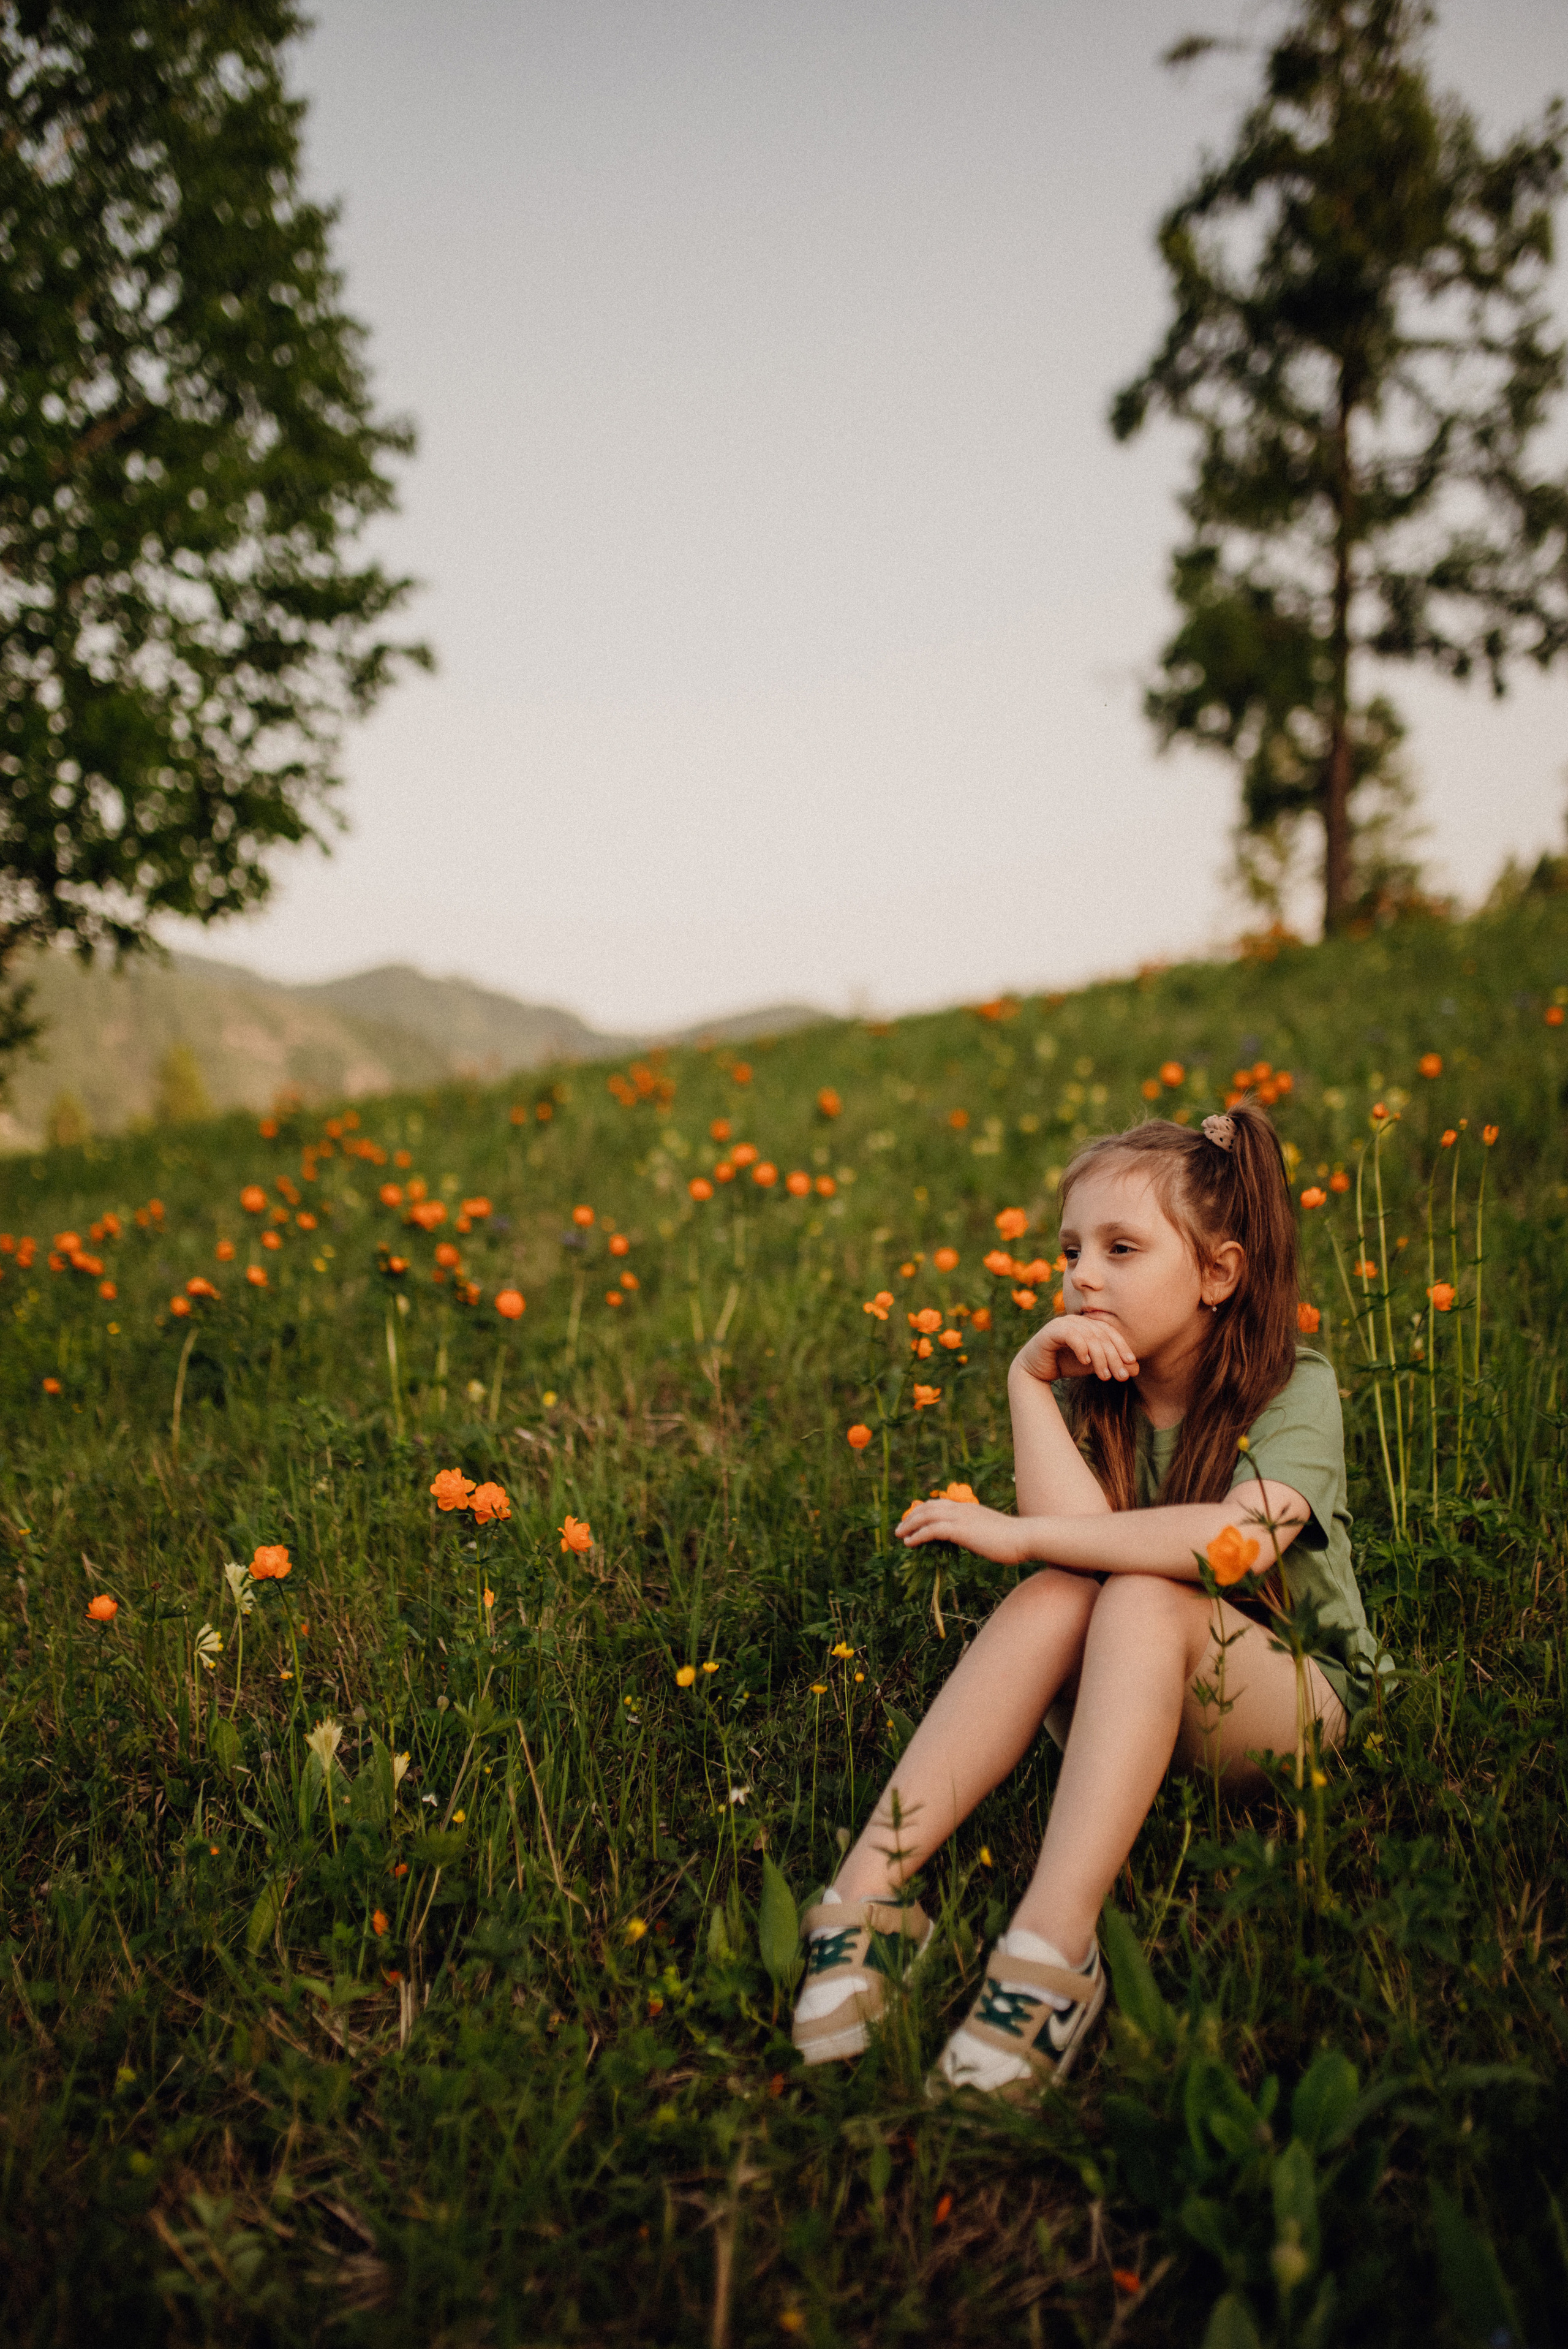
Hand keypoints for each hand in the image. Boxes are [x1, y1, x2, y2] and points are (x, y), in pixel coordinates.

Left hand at [895, 1498, 1029, 1565]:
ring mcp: (961, 1518)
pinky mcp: (961, 1530)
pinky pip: (932, 1530)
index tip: (913, 1521)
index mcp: (969, 1509)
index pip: (939, 1504)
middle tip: (900, 1528)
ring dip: (909, 1525)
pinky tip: (910, 1543)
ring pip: (926, 1516)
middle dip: (911, 1517)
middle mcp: (962, 1509)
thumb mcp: (991, 1532)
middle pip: (928, 1507)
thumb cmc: (1014, 1539)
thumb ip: (978, 1532)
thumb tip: (972, 1540)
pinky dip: (918, 1535)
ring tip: (899, 1535)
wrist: (1026, 1537)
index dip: (923, 1511)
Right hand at [1013, 1313, 1138, 1385]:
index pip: (1110, 1332)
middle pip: (1101, 1335)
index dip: (1122, 1346)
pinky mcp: (1051, 1331)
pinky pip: (1071, 1335)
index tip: (1132, 1363)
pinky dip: (1081, 1348)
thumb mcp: (1094, 1366)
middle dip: (1114, 1356)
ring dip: (1100, 1358)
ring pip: (1089, 1336)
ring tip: (1105, 1376)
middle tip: (1122, 1376)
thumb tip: (1136, 1369)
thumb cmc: (1066, 1365)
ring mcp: (1064, 1323)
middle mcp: (1077, 1320)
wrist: (1036, 1371)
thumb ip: (1112, 1364)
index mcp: (1088, 1324)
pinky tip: (1085, 1362)